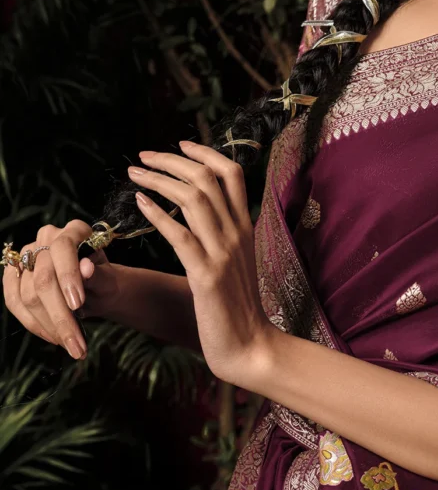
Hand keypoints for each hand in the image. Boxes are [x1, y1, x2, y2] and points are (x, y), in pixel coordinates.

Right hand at [2, 220, 120, 359]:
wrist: (96, 288)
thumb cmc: (104, 280)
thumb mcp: (109, 278)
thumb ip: (99, 274)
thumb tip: (87, 268)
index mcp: (73, 230)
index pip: (63, 247)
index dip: (68, 276)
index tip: (79, 304)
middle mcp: (46, 238)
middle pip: (43, 278)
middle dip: (60, 316)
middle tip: (77, 344)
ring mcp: (27, 256)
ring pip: (27, 296)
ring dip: (48, 326)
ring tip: (70, 345)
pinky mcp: (13, 275)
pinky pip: (14, 303)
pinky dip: (33, 325)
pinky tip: (53, 337)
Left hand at [128, 141, 273, 386]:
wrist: (249, 346)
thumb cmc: (237, 307)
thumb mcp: (237, 261)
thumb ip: (223, 235)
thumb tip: (204, 215)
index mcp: (245, 227)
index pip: (231, 173)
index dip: (205, 153)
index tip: (180, 143)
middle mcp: (236, 233)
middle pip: (207, 178)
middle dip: (173, 160)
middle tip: (143, 156)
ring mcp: (222, 253)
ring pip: (193, 199)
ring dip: (159, 180)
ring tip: (134, 173)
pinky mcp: (206, 276)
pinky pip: (180, 235)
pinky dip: (158, 215)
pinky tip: (140, 204)